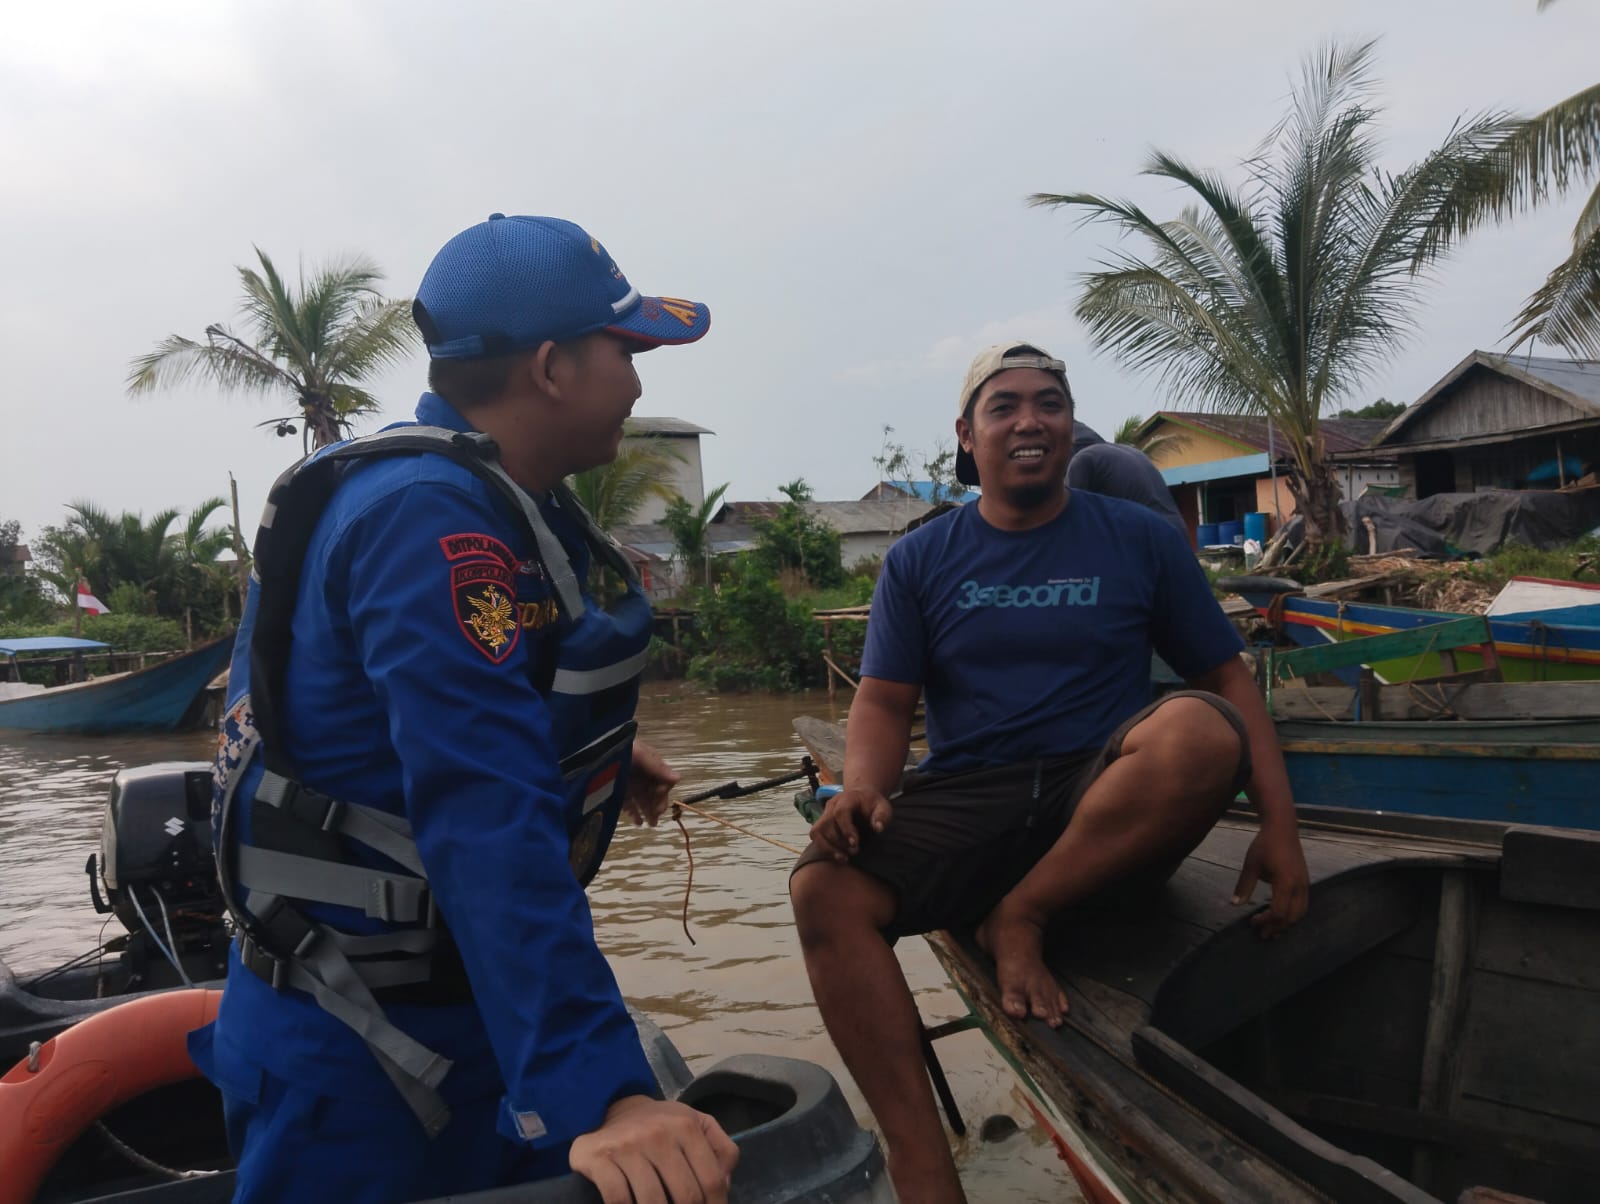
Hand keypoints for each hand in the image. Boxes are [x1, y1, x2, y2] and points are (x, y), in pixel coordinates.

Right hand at [569, 1094, 737, 1203]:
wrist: (614, 1107)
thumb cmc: (662, 1124)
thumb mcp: (698, 1124)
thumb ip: (721, 1150)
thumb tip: (725, 1184)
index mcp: (687, 1126)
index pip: (711, 1180)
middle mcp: (659, 1134)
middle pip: (686, 1196)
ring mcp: (628, 1146)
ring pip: (653, 1202)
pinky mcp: (601, 1158)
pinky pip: (619, 1199)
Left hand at [624, 740, 679, 827]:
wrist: (591, 755)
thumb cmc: (617, 751)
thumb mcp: (638, 754)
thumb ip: (656, 767)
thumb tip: (678, 778)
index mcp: (649, 763)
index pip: (663, 778)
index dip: (663, 788)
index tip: (659, 794)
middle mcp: (641, 774)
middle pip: (654, 792)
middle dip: (658, 804)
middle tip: (656, 816)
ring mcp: (629, 784)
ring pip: (643, 800)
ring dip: (649, 811)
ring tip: (651, 823)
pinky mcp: (618, 793)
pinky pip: (629, 805)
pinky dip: (635, 814)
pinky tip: (638, 822)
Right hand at [809, 785, 892, 862]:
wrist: (861, 796)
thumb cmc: (872, 804)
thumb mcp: (882, 806)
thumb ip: (882, 816)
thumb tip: (878, 828)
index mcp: (847, 798)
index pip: (841, 812)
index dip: (846, 828)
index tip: (855, 843)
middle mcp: (832, 805)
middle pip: (826, 823)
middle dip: (838, 842)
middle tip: (854, 852)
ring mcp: (824, 813)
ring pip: (817, 831)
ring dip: (828, 847)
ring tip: (844, 857)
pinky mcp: (821, 823)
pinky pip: (816, 836)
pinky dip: (824, 848)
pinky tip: (837, 855)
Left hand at [1232, 821, 1310, 937]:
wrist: (1282, 827)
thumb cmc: (1264, 844)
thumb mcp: (1251, 865)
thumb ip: (1244, 886)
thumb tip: (1234, 904)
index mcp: (1285, 883)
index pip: (1279, 912)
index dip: (1266, 921)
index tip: (1253, 922)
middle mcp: (1299, 886)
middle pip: (1292, 916)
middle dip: (1278, 927)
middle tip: (1263, 934)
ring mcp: (1305, 883)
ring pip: (1301, 912)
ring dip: (1287, 923)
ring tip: (1273, 929)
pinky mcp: (1306, 881)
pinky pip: (1303, 904)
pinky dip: (1293, 914)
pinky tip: (1281, 915)